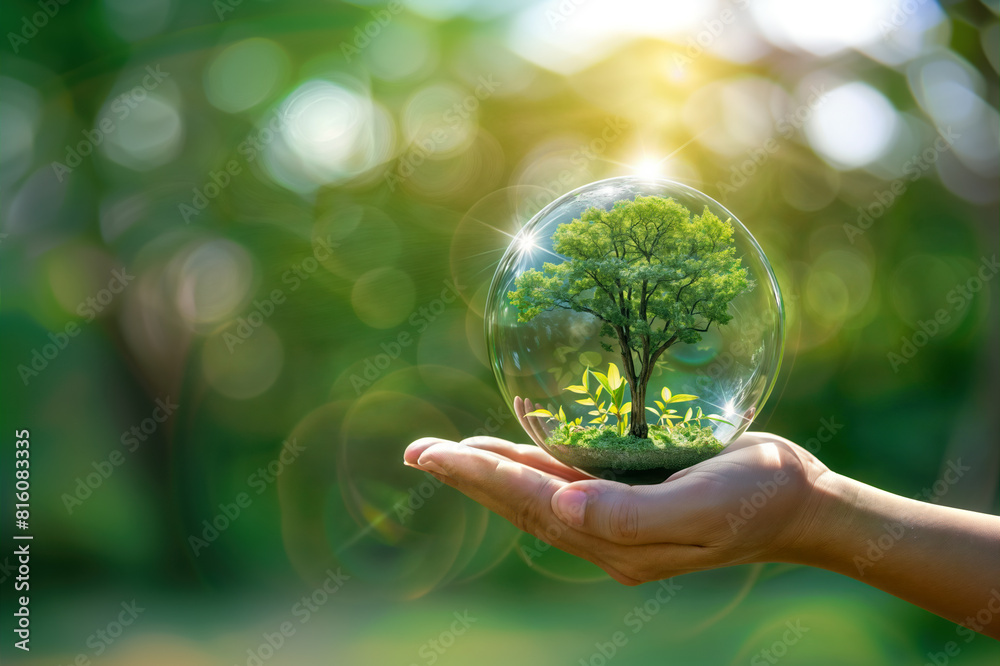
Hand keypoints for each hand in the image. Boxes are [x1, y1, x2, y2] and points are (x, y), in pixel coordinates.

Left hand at [403, 431, 830, 584]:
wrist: (798, 504)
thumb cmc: (756, 498)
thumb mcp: (700, 509)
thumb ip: (632, 513)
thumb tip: (562, 506)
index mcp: (615, 541)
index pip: (531, 502)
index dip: (480, 475)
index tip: (433, 453)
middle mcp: (606, 534)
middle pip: (520, 502)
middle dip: (468, 476)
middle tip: (417, 452)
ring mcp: (616, 519)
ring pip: (536, 493)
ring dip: (491, 471)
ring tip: (450, 452)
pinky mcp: (630, 498)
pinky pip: (565, 481)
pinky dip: (531, 463)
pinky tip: (514, 447)